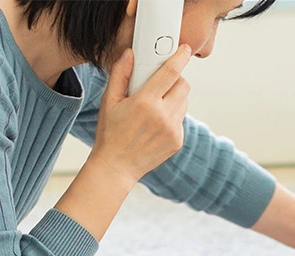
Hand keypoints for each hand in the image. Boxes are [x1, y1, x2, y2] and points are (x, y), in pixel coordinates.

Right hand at [87, 45, 192, 183]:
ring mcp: (173, 130)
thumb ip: (120, 74)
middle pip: (183, 85)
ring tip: (155, 106)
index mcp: (145, 103)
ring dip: (174, 97)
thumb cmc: (110, 133)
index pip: (170, 73)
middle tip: (162, 82)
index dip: (180, 58)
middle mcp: (163, 116)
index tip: (185, 49)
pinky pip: (181, 119)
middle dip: (176, 79)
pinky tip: (156, 124)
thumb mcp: (109, 101)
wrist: (116, 166)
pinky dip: (173, 116)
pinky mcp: (178, 141)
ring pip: (184, 102)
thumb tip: (130, 54)